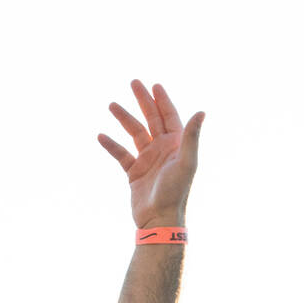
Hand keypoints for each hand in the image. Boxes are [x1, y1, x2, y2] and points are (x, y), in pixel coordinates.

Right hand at [98, 80, 203, 228]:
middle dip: (143, 101)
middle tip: (133, 82)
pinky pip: (121, 154)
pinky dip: (111, 145)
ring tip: (112, 105)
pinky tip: (101, 136)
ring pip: (134, 133)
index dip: (162, 100)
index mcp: (176, 145)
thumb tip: (201, 111)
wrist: (160, 219)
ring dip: (124, 119)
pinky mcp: (134, 172)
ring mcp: (147, 160)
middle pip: (151, 119)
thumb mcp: (186, 162)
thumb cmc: (176, 192)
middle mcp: (162, 149)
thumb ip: (192, 136)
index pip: (169, 116)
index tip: (154, 84)